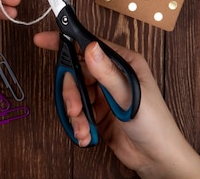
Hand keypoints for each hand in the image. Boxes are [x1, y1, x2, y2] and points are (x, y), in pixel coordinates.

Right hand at [34, 32, 199, 178]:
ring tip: (84, 128)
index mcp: (123, 62)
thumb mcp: (129, 96)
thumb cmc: (155, 124)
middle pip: (76, 73)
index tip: (43, 40)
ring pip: (74, 94)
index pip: (88, 45)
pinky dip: (78, 124)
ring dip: (76, 114)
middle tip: (74, 109)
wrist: (156, 159)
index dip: (64, 42)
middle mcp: (111, 75)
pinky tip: (86, 135)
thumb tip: (90, 47)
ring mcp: (103, 94)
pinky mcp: (98, 112)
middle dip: (71, 93)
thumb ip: (107, 72)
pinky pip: (77, 112)